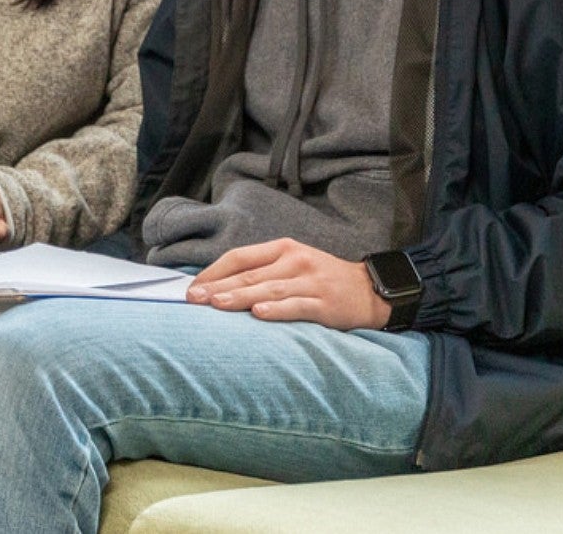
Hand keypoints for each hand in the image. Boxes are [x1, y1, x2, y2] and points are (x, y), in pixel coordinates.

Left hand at [185, 238, 390, 329]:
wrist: (370, 290)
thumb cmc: (323, 280)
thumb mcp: (293, 264)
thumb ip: (263, 271)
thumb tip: (220, 285)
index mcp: (283, 248)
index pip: (240, 257)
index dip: (214, 271)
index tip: (192, 287)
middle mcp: (295, 260)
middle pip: (250, 274)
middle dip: (218, 286)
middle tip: (193, 299)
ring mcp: (310, 281)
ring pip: (269, 289)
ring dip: (240, 296)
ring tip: (216, 304)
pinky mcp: (325, 302)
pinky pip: (297, 306)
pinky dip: (277, 309)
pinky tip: (259, 313)